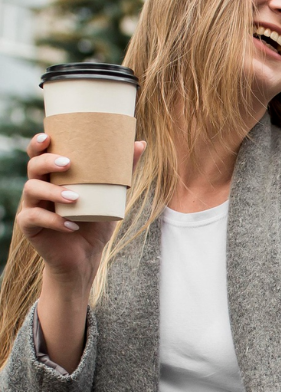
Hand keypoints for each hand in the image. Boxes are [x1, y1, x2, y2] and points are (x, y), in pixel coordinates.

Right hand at [17, 132, 146, 295]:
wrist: (85, 255)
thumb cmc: (96, 220)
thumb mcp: (112, 195)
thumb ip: (123, 171)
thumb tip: (140, 143)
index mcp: (54, 176)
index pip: (39, 154)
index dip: (38, 143)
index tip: (48, 136)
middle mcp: (39, 187)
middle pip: (33, 167)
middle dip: (46, 162)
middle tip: (67, 164)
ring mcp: (32, 206)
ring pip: (31, 190)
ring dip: (53, 191)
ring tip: (75, 197)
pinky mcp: (30, 227)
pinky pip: (34, 218)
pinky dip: (54, 221)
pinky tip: (71, 225)